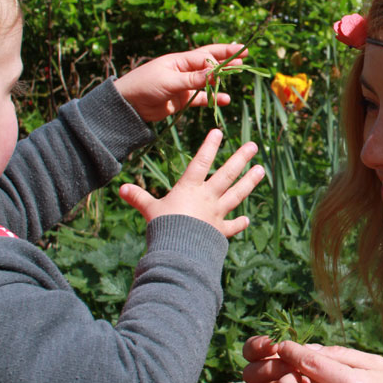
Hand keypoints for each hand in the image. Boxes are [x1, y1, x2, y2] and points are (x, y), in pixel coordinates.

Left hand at [113, 43, 247, 121]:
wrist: (129, 105)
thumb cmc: (144, 85)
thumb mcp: (169, 81)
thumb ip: (192, 79)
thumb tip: (214, 73)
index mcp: (179, 60)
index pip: (205, 55)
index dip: (223, 54)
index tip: (240, 52)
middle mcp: (184, 70)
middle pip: (209, 64)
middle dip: (226, 61)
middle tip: (244, 58)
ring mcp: (184, 84)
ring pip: (208, 81)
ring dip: (221, 80)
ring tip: (236, 77)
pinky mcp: (183, 99)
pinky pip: (202, 97)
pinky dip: (213, 98)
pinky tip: (225, 99)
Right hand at [119, 129, 263, 236]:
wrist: (180, 251)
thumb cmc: (163, 227)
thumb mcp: (149, 210)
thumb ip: (138, 198)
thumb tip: (121, 188)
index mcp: (189, 189)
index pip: (201, 162)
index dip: (209, 146)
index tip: (219, 131)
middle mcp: (207, 198)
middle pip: (227, 174)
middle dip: (240, 159)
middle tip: (253, 146)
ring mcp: (216, 214)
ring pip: (237, 194)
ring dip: (249, 182)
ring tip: (262, 170)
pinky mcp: (220, 231)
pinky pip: (232, 226)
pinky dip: (240, 223)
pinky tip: (247, 219)